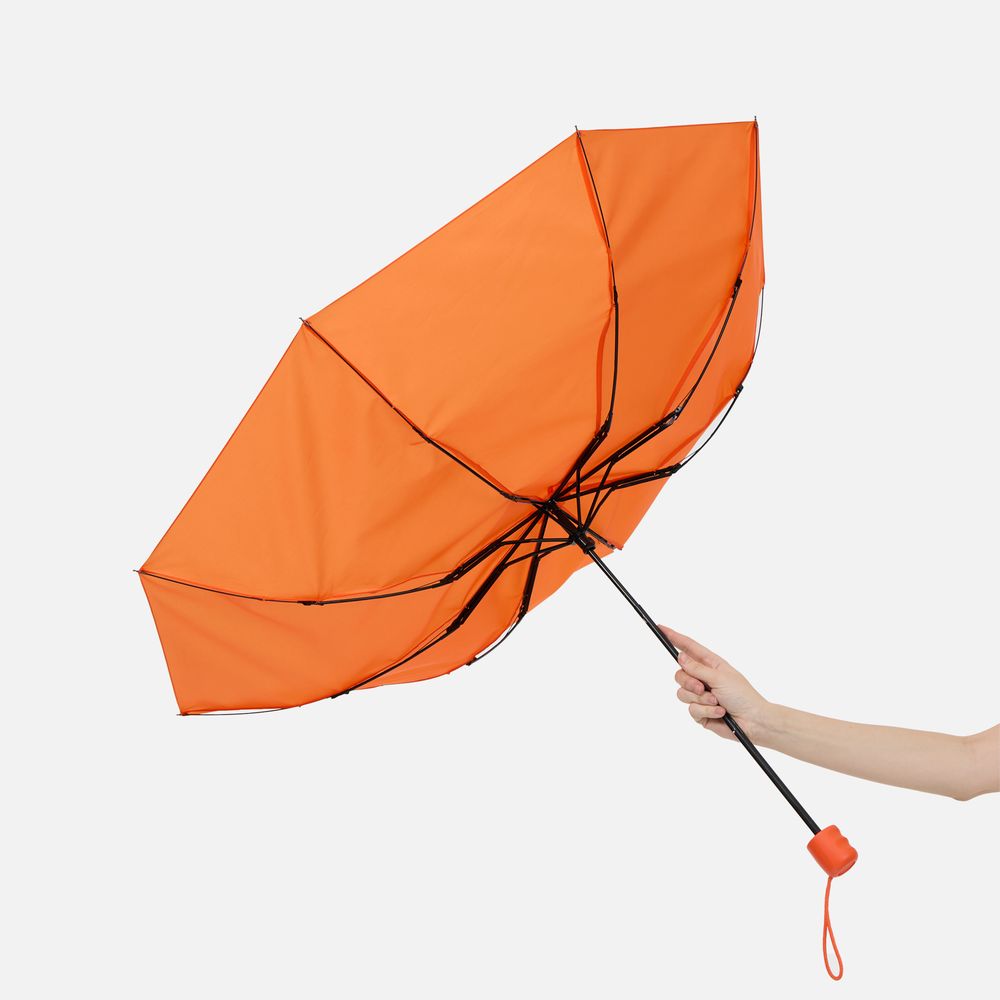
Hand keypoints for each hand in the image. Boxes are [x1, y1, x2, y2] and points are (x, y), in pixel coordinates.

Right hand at [660, 625, 771, 742]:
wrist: (753, 722)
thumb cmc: (743, 695)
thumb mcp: (720, 677)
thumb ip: (697, 668)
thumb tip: (679, 656)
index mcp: (710, 664)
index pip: (688, 647)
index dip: (674, 637)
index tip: (660, 628)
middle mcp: (703, 678)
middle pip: (680, 674)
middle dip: (689, 683)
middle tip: (701, 688)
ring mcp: (700, 696)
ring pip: (682, 694)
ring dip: (701, 699)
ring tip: (716, 702)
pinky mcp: (700, 712)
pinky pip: (692, 710)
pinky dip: (706, 711)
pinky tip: (719, 713)